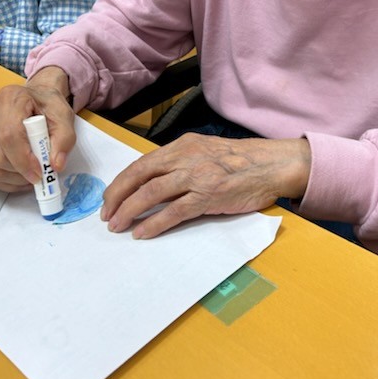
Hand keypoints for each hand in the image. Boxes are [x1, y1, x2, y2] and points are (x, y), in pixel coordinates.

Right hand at [0, 67, 75, 192]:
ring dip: (13, 180)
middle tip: (40, 177)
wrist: (36, 98)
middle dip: (20, 173)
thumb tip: (55, 165)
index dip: (23, 159)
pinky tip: (21, 177)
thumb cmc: (48, 105)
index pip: (9, 135)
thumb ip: (64, 139)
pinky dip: (5, 181)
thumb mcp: (64, 116)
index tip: (40, 173)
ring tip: (32, 176)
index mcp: (10, 99)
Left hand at [101, 133, 310, 237]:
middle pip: (140, 175)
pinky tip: (142, 233)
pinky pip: (175, 211)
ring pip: (152, 192)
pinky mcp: (209, 195)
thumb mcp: (205, 151)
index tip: (109, 198)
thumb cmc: (241, 161)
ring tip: (117, 225)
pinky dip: (155, 223)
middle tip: (105, 215)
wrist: (271, 164)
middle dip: (117, 196)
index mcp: (182, 146)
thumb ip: (181, 162)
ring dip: (130, 210)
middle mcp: (185, 157)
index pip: (142, 163)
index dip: (121, 182)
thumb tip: (154, 181)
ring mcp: (197, 176)